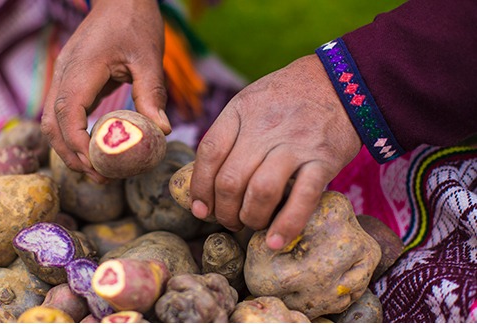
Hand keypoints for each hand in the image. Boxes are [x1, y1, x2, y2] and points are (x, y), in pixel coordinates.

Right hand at [41, 0, 170, 182]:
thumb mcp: (148, 56)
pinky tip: (93, 147)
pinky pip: (61, 112)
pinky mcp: (69, 79)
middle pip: (52, 125)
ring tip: (95, 169)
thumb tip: (161, 130)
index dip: (78, 146)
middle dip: (71, 155)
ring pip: (51, 121)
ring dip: (68, 148)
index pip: (68, 116)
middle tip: (99, 177)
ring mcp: (63, 76)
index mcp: (81, 70)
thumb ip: (151, 93)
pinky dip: (71, 134)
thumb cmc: (135, 22)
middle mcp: (64, 75)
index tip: (98, 167)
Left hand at [190, 54, 361, 249]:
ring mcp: (294, 144)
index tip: (200, 208)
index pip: (209, 153)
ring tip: (251, 223)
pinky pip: (301, 199)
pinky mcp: (323, 160)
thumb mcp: (250, 100)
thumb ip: (228, 133)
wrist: (341, 81)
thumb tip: (205, 180)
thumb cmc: (287, 97)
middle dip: (223, 211)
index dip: (200, 187)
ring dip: (250, 218)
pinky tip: (275, 241)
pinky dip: (286, 225)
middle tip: (228, 220)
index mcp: (240, 111)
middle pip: (230, 179)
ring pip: (260, 192)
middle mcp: (264, 128)